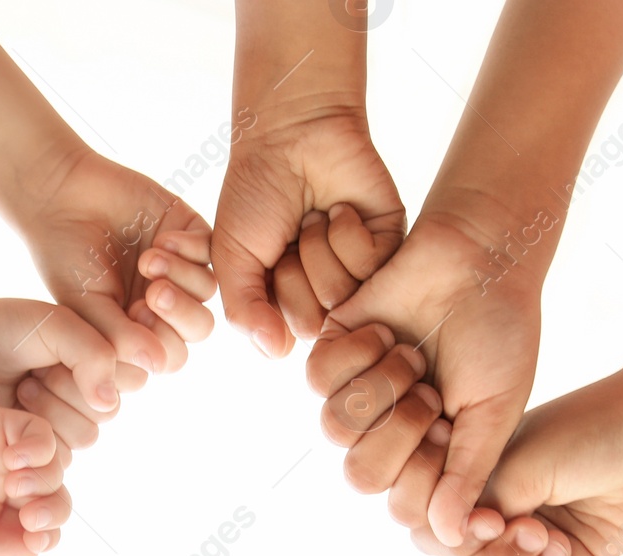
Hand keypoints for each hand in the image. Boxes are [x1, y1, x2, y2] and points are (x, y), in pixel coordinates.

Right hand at [16, 146, 216, 378]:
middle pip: (199, 327)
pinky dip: (190, 248)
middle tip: (153, 293)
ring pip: (206, 289)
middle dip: (181, 314)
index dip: (162, 342)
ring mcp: (178, 268)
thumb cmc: (67, 260)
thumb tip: (156, 366)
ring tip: (148, 259)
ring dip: (181, 277)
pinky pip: (208, 251)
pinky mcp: (187, 232)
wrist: (61, 199)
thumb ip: (119, 338)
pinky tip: (161, 239)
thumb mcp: (85, 307)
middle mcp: (163, 304)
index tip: (134, 315)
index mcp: (140, 330)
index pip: (171, 355)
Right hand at [215, 106, 404, 355]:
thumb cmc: (256, 194)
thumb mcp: (232, 259)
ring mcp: (362, 272)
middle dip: (297, 273)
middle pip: (320, 321)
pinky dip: (347, 234)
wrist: (290, 135)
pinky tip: (339, 210)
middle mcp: (328, 292)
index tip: (267, 256)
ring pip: (346, 297)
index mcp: (290, 301)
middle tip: (291, 234)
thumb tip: (275, 352)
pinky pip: (372, 266)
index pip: (290, 333)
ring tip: (313, 218)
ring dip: (320, 250)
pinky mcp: (390, 245)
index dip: (275, 295)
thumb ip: (243, 312)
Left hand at [309, 203, 545, 545]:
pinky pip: (319, 379)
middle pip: (361, 476)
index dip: (421, 480)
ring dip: (381, 390)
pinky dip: (358, 355)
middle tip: (432, 394)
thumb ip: (468, 475)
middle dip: (399, 435)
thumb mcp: (494, 412)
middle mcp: (388, 430)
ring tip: (413, 356)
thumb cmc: (498, 335)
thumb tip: (451, 539)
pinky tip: (387, 332)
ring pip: (335, 428)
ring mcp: (357, 391)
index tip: (452, 435)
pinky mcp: (331, 349)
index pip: (402, 505)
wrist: (479, 258)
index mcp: (430, 454)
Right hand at [414, 362, 622, 555]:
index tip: (500, 520)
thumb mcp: (527, 464)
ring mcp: (526, 544)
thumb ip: (484, 504)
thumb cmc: (594, 432)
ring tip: (566, 550)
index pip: (432, 527)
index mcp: (471, 478)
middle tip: (543, 534)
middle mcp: (491, 512)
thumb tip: (451, 543)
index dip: (460, 538)